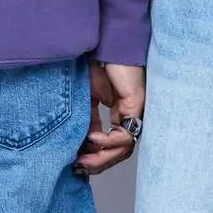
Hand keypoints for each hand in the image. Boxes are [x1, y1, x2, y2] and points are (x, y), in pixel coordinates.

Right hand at [75, 60, 145, 177]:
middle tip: (81, 167)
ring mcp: (135, 113)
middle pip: (120, 151)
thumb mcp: (87, 99)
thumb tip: (85, 144)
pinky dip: (108, 141)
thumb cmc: (97, 66)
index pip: (112, 145)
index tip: (76, 162)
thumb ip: (89, 121)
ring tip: (84, 156)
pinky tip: (94, 137)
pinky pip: (125, 135)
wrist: (105, 45)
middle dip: (98, 163)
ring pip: (124, 148)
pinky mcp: (136, 107)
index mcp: (119, 114)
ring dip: (102, 156)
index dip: (95, 156)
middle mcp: (130, 116)